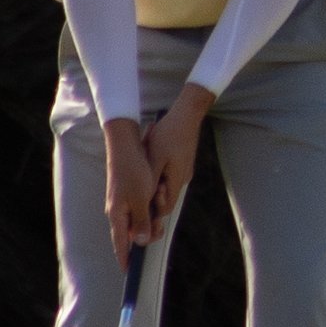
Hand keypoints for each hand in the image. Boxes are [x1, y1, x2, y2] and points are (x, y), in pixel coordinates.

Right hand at [103, 118, 157, 258]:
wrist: (126, 146)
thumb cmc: (133, 171)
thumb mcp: (141, 198)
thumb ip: (142, 221)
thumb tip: (142, 242)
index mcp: (117, 214)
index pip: (119, 242)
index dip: (124, 257)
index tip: (127, 271)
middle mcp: (117, 210)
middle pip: (131, 232)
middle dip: (146, 235)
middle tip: (160, 227)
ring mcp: (121, 201)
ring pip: (137, 220)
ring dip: (149, 220)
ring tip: (159, 212)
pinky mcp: (128, 192)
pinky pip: (138, 209)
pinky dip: (148, 210)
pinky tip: (155, 203)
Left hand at [142, 83, 215, 226]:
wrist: (186, 116)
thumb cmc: (168, 135)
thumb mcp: (154, 158)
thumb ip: (150, 182)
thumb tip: (144, 203)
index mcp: (177, 181)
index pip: (165, 209)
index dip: (152, 210)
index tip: (141, 200)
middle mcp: (183, 179)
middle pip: (166, 198)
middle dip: (151, 196)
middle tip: (139, 184)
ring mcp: (184, 170)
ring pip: (166, 185)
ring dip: (154, 182)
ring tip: (144, 170)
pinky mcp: (183, 163)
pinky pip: (169, 175)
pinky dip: (158, 173)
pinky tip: (151, 161)